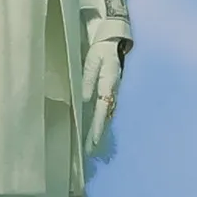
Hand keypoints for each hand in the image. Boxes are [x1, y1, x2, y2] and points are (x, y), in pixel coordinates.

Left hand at [82, 39, 122, 155]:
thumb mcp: (92, 62)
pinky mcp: (109, 95)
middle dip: (97, 135)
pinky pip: (104, 112)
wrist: (111, 44)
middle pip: (105, 118)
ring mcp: (112, 95)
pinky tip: (93, 133)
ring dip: (98, 132)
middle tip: (89, 151)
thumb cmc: (100, 52)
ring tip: (90, 148)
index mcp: (108, 84)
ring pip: (105, 117)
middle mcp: (112, 93)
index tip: (92, 140)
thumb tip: (84, 99)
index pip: (102, 109)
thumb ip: (88, 79)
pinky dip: (99, 124)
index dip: (96, 125)